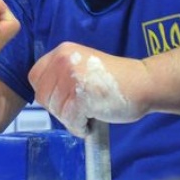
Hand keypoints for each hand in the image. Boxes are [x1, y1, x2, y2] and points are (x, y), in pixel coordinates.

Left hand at [28, 42, 149, 136]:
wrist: (144, 83)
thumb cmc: (114, 80)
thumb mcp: (81, 66)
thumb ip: (61, 75)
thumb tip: (45, 98)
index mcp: (62, 52)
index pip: (35, 77)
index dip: (46, 93)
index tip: (62, 100)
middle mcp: (63, 61)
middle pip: (43, 96)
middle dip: (58, 109)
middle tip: (78, 111)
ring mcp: (71, 78)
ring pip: (56, 110)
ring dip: (70, 119)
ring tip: (88, 114)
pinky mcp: (81, 97)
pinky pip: (70, 121)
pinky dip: (80, 127)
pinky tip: (92, 122)